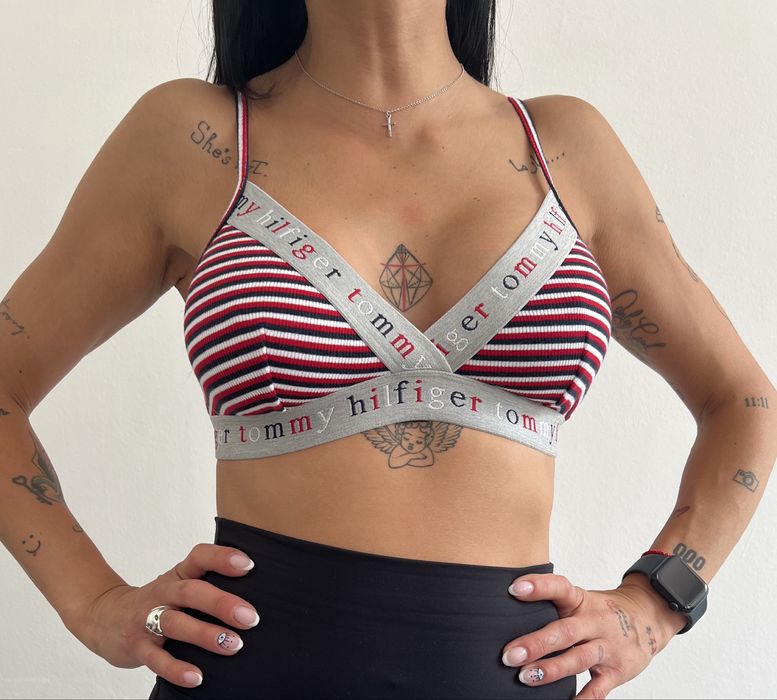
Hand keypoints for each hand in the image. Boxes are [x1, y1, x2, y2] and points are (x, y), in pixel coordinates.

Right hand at [70, 543, 259, 688]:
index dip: (222, 557)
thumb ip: (209, 585)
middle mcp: (163, 592)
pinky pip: (156, 659)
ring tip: (233, 645)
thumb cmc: (160, 601)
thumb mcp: (180, 585)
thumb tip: (258, 598)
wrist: (104, 617)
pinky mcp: (136, 646)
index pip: (199, 556)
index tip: (248, 565)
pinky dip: (176, 669)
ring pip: (176, 624)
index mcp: (178, 574)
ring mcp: (146, 619)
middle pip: (191, 592)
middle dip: (221, 603)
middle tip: (250, 617)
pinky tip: (197, 676)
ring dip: (205, 635)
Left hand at [500, 573, 685, 698]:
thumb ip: (551, 604)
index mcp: (581, 600)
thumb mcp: (579, 599)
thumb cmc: (599, 610)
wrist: (648, 617)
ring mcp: (607, 647)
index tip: (514, 588)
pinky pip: (598, 689)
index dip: (539, 586)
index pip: (560, 587)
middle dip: (536, 643)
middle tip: (509, 655)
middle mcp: (595, 622)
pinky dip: (582, 699)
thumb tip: (506, 611)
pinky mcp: (617, 672)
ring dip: (551, 669)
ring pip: (578, 659)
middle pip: (565, 631)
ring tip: (525, 677)